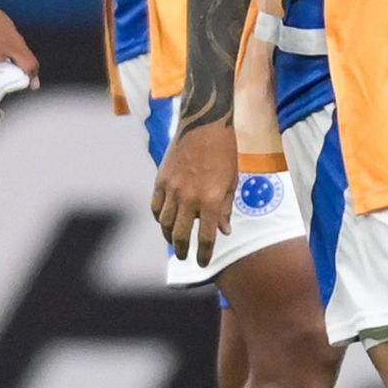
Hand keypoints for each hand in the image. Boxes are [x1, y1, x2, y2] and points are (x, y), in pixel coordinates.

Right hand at [152, 122, 239, 263]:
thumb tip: (223, 231)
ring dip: (169, 236)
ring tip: (174, 241)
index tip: (203, 262)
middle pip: (181, 234)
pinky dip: (159, 217)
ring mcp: (172, 189)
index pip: (206, 237)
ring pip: (165, 223)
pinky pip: (156, 206)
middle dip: (183, 249)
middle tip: (185, 256)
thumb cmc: (224, 152)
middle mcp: (189, 198)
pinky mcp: (161, 179)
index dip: (204, 253)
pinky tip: (164, 221)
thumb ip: (225, 208)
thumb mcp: (231, 182)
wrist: (204, 125)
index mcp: (210, 200)